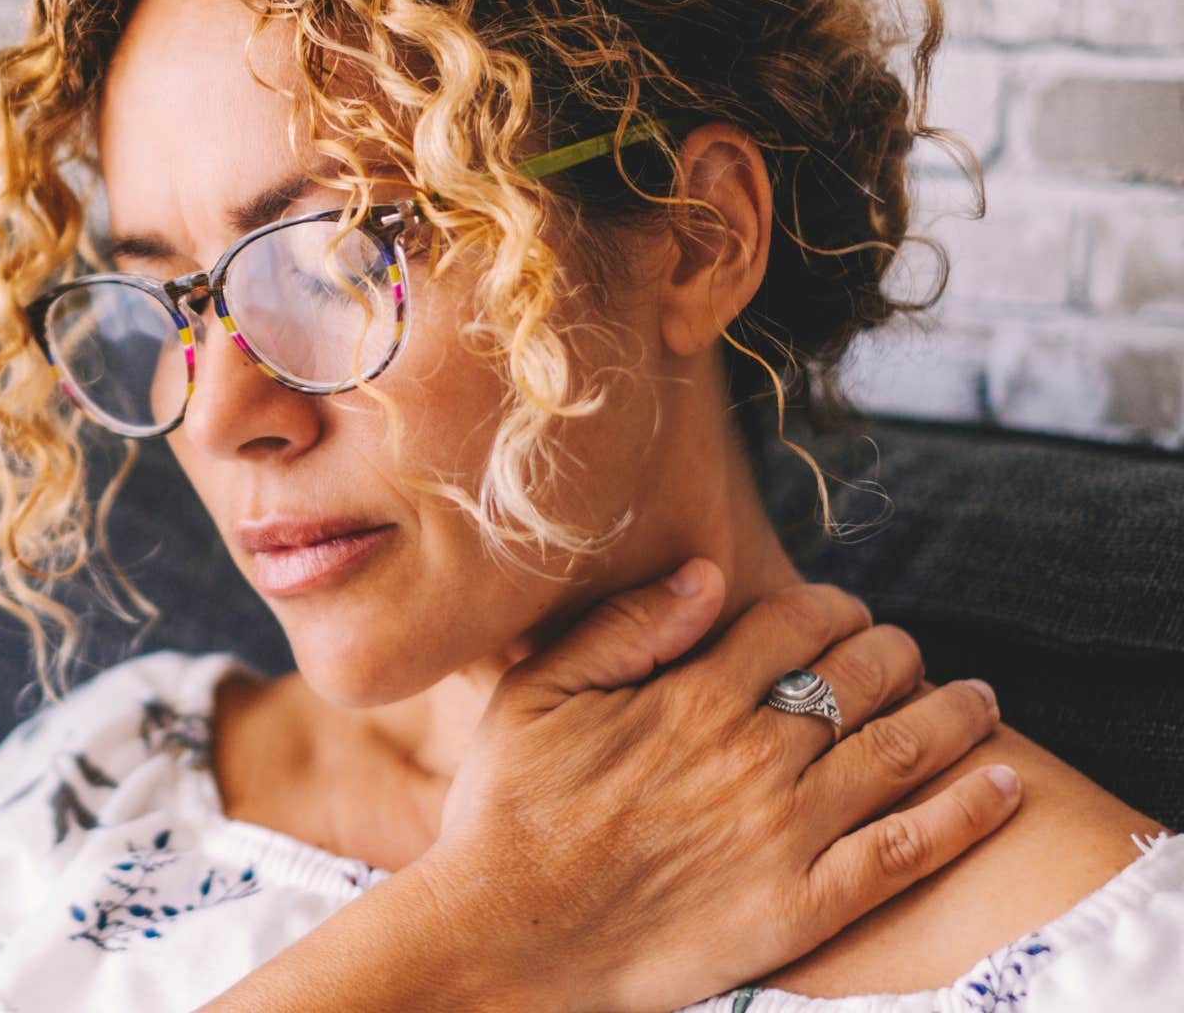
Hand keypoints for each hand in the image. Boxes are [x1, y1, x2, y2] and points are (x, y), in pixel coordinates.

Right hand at [415, 558, 1015, 1012]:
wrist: (507, 933)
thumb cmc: (508, 810)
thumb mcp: (537, 693)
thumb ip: (625, 627)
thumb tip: (706, 573)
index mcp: (692, 695)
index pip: (797, 622)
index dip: (833, 606)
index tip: (842, 613)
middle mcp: (753, 753)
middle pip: (865, 675)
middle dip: (897, 650)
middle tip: (905, 653)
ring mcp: (786, 830)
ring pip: (902, 749)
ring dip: (954, 712)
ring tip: (980, 700)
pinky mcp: (805, 904)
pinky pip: (910, 850)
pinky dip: (967, 812)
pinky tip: (999, 784)